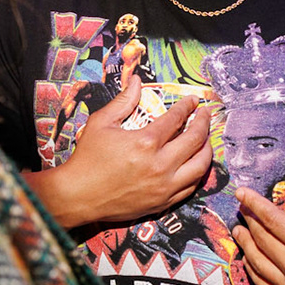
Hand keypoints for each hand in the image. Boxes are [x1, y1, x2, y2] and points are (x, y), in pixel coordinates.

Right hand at [26, 74, 211, 229]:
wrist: (78, 196)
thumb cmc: (87, 159)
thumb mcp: (101, 123)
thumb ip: (123, 101)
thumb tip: (137, 81)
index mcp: (145, 142)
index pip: (177, 119)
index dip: (188, 107)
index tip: (193, 101)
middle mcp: (160, 165)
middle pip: (195, 141)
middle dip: (204, 123)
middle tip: (205, 115)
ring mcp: (163, 187)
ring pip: (200, 166)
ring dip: (207, 149)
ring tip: (205, 139)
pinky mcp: (162, 202)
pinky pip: (191, 187)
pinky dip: (197, 173)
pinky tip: (195, 164)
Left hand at [230, 156, 284, 284]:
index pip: (272, 220)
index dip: (254, 204)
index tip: (241, 193)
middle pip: (262, 240)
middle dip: (249, 221)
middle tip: (242, 208)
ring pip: (258, 264)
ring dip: (246, 245)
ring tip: (239, 230)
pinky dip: (253, 271)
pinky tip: (249, 259)